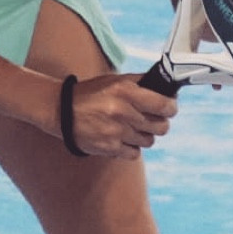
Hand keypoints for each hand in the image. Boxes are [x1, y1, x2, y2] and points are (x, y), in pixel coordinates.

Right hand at [63, 73, 177, 158]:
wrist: (61, 111)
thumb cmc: (91, 93)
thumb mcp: (115, 80)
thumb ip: (140, 82)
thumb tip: (165, 86)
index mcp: (126, 91)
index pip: (163, 105)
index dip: (171, 107)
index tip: (170, 108)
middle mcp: (123, 112)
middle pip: (161, 126)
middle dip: (161, 123)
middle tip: (155, 119)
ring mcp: (116, 132)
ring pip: (149, 141)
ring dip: (146, 135)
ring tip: (135, 127)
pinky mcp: (109, 148)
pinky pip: (135, 153)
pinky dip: (133, 147)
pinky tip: (125, 138)